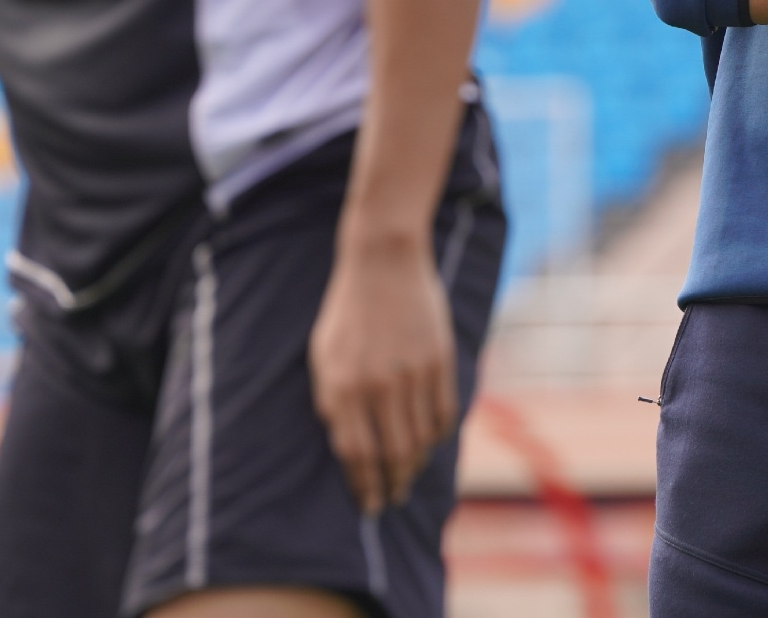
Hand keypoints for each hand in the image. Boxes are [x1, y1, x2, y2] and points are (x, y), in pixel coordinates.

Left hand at [309, 235, 457, 515]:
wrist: (384, 263)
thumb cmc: (347, 312)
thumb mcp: (323, 357)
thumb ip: (333, 402)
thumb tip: (349, 447)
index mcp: (343, 386)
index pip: (356, 454)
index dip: (364, 485)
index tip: (369, 504)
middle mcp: (379, 386)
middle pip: (392, 454)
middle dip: (392, 484)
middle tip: (392, 498)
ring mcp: (413, 373)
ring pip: (421, 438)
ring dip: (416, 464)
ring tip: (410, 474)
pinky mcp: (440, 360)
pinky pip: (444, 412)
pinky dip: (438, 434)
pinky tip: (431, 441)